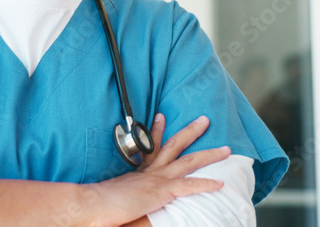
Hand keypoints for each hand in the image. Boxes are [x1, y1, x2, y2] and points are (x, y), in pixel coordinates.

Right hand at [81, 114, 230, 226]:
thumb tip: (124, 197)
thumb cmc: (100, 203)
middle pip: (175, 146)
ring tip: (225, 149)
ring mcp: (156, 179)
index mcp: (138, 171)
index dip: (157, 130)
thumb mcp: (115, 194)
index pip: (151, 146)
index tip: (161, 116)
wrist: (93, 203)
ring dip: (209, 154)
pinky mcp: (160, 191)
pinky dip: (205, 183)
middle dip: (191, 132)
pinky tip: (220, 183)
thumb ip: (123, 193)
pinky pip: (188, 185)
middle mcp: (149, 171)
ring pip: (188, 161)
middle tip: (204, 121)